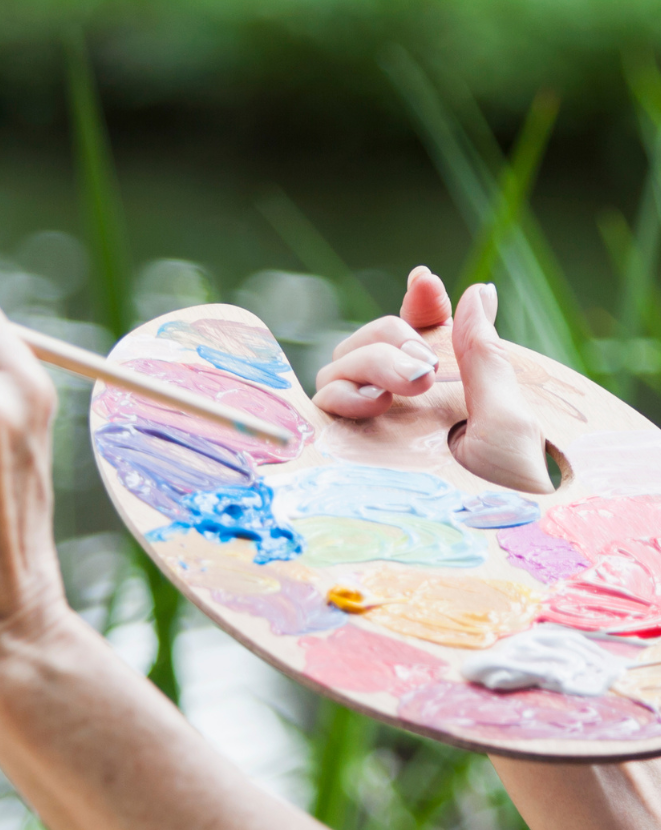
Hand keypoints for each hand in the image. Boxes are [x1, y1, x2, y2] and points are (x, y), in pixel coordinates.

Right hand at [313, 266, 551, 494]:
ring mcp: (368, 427)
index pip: (417, 330)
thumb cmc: (510, 490)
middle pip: (369, 341)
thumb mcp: (505, 418)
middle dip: (389, 340)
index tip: (428, 287)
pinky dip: (336, 396)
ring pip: (339, 368)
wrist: (486, 542)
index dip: (417, 305)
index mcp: (441, 388)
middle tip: (420, 371)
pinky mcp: (342, 452)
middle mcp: (399, 404)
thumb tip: (478, 288)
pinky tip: (364, 407)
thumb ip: (482, 353)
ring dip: (366, 366)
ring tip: (398, 392)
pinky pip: (320, 409)